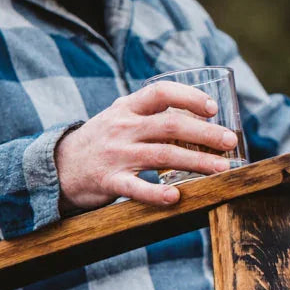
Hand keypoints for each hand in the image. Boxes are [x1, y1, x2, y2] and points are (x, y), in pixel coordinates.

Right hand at [56, 81, 238, 210]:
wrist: (59, 167)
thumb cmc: (101, 142)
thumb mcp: (120, 118)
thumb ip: (150, 115)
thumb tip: (198, 120)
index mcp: (127, 107)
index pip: (161, 93)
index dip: (189, 98)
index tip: (213, 109)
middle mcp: (123, 127)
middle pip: (171, 125)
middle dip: (205, 134)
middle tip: (230, 142)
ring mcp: (116, 154)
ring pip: (162, 154)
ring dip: (196, 162)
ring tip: (221, 169)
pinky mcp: (109, 181)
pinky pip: (137, 188)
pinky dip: (158, 193)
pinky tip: (177, 197)